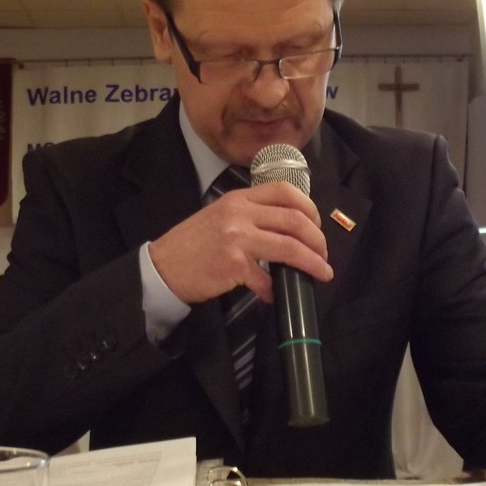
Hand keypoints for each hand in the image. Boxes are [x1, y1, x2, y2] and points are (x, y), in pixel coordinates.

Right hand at [147, 182, 333, 303]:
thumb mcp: (220, 216)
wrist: (163, 267)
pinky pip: (266, 278)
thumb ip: (250, 216)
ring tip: (321, 272)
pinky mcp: (233, 264)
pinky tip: (274, 294)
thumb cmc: (192, 244)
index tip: (316, 225)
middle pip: (294, 220)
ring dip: (311, 262)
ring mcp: (237, 238)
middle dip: (317, 239)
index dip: (309, 207)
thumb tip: (286, 231)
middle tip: (323, 254)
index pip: (284, 191)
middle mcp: (239, 213)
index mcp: (239, 198)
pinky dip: (275, 289)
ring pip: (289, 247)